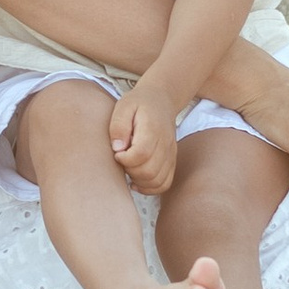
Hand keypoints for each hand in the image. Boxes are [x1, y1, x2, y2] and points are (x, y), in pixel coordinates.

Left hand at [109, 78, 177, 192]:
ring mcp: (171, 155)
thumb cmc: (138, 104)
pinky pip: (164, 184)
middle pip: (149, 171)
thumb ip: (118, 125)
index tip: (117, 153)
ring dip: (139, 181)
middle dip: (130, 171)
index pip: (141, 154)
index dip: (125, 159)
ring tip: (128, 169)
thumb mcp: (123, 106)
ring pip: (157, 181)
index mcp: (152, 129)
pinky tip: (136, 181)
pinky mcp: (171, 162)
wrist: (161, 100)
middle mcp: (165, 144)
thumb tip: (117, 148)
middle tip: (122, 160)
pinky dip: (150, 188)